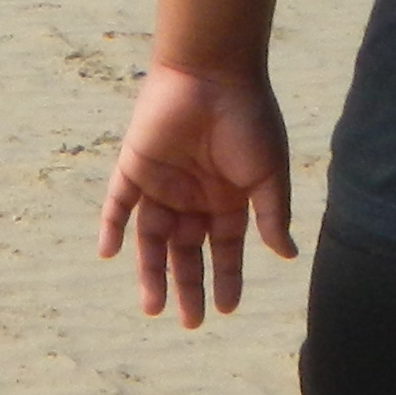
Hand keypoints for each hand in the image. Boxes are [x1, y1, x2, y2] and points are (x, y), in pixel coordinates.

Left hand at [103, 62, 297, 327]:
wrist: (213, 73)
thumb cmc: (248, 119)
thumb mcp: (267, 175)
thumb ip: (271, 216)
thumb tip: (286, 255)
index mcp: (227, 200)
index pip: (225, 250)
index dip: (227, 279)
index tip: (227, 310)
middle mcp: (193, 197)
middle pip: (187, 252)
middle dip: (189, 286)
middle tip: (190, 321)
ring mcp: (162, 183)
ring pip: (152, 238)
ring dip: (151, 271)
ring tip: (153, 307)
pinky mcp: (134, 166)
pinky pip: (118, 202)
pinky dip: (111, 226)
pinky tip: (109, 253)